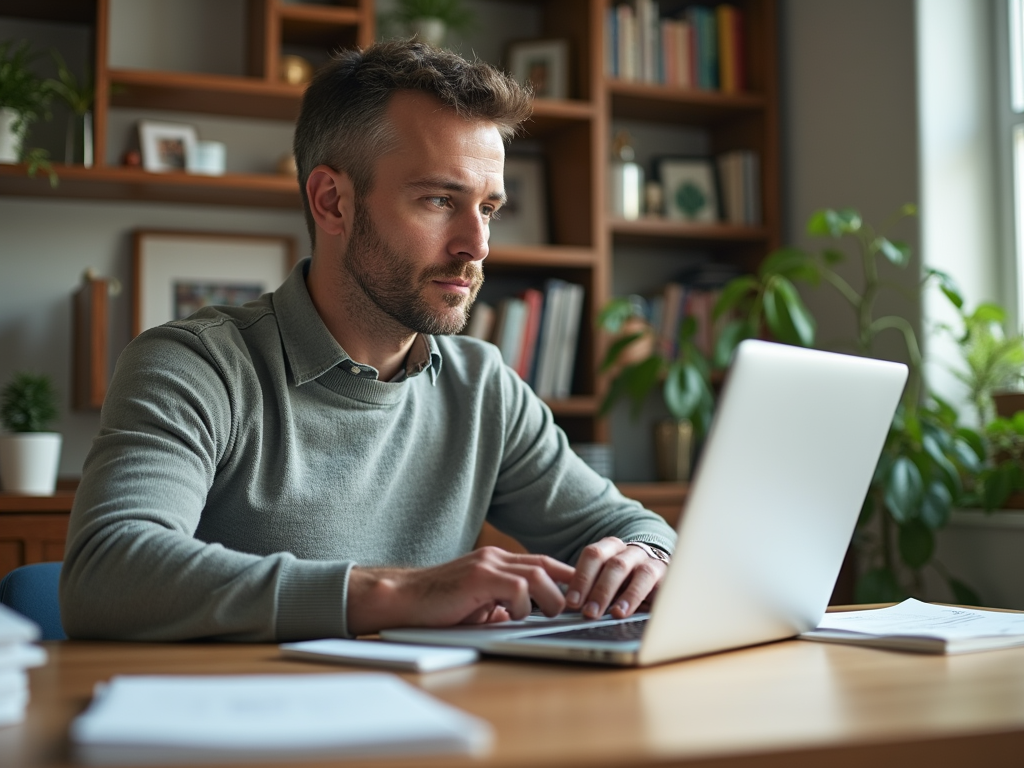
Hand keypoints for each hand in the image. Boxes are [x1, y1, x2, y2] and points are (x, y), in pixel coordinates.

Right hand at [347, 547, 574, 634]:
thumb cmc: (437, 607)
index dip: (565, 579)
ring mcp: (487, 564)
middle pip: (547, 565)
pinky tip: (509, 615)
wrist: (403, 599)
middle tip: (573, 610)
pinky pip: (517, 586)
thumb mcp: (477, 607)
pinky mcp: (479, 576)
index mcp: (498, 562)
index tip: (580, 598)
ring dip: (548, 599)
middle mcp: (496, 557)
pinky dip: (522, 604)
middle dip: (567, 588)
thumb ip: (500, 607)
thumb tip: (520, 618)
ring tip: (543, 615)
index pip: (543, 564)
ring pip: (538, 575)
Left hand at [564, 537, 667, 619]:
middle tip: (588, 612)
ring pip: (636, 572)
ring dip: (623, 594)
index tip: (572, 602)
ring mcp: (648, 561)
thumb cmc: (624, 580)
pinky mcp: (665, 575)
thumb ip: (589, 588)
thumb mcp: (605, 579)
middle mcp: (628, 551)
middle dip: (598, 589)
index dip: (581, 578)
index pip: (592, 555)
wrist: (658, 572)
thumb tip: (567, 607)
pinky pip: (654, 584)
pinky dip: (640, 599)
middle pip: (612, 564)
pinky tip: (630, 612)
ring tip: (614, 614)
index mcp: (609, 547)